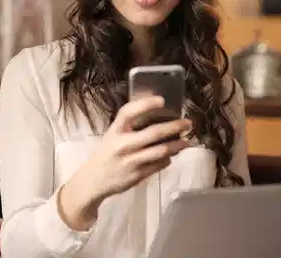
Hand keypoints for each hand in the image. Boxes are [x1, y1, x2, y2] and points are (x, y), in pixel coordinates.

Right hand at [58, 96, 190, 229]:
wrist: (92, 181)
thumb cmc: (106, 154)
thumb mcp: (112, 136)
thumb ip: (129, 128)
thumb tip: (159, 118)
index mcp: (115, 131)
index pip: (129, 112)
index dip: (145, 104)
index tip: (162, 100)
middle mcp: (122, 145)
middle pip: (153, 133)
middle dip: (174, 127)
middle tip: (188, 123)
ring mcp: (130, 161)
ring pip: (160, 151)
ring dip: (176, 145)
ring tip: (186, 142)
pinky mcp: (137, 175)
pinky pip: (158, 165)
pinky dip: (168, 159)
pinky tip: (171, 156)